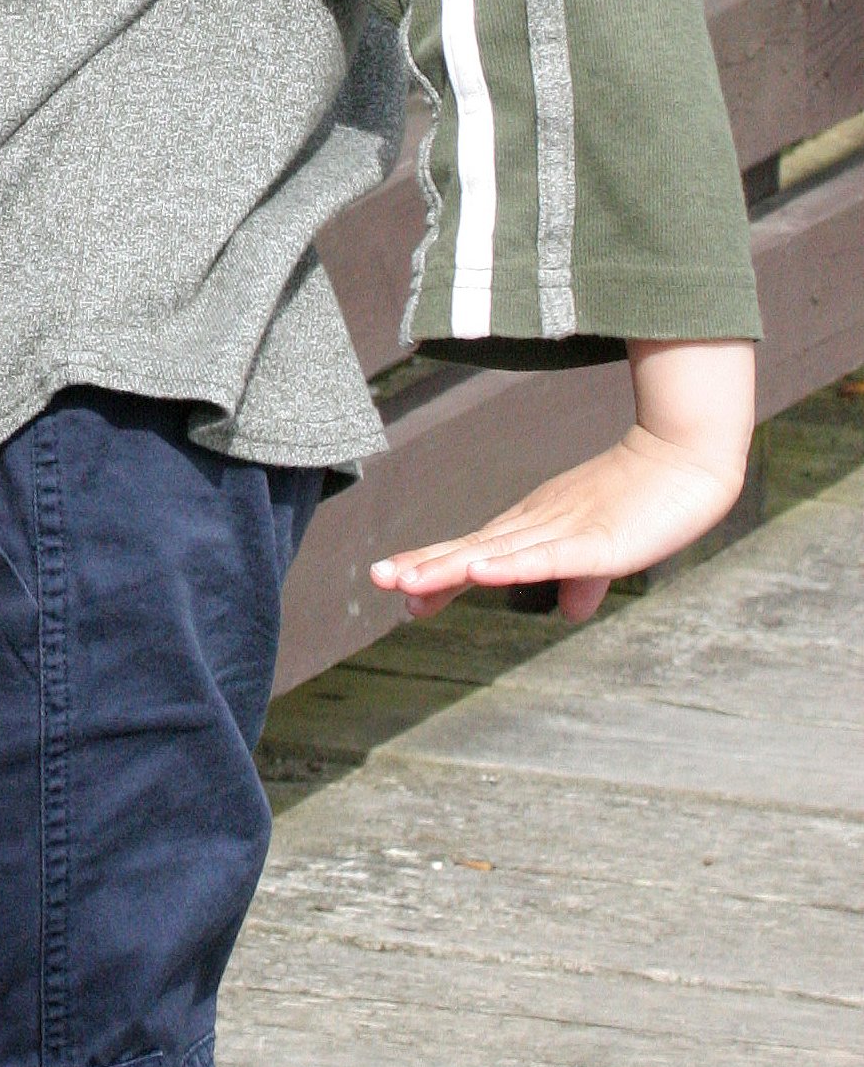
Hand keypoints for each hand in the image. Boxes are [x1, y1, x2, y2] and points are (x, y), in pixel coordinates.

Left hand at [368, 337, 754, 624]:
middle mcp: (539, 526)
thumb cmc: (646, 497)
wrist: (688, 455)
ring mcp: (564, 530)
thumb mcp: (605, 550)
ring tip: (406, 581)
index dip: (436, 567)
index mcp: (537, 528)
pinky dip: (511, 565)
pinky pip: (547, 556)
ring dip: (451, 567)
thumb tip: (570, 612)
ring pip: (498, 553)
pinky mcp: (596, 540)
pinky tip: (479, 571)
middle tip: (378, 578)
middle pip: (473, 549)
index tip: (395, 583)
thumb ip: (584, 580)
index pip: (476, 551)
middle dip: (425, 565)